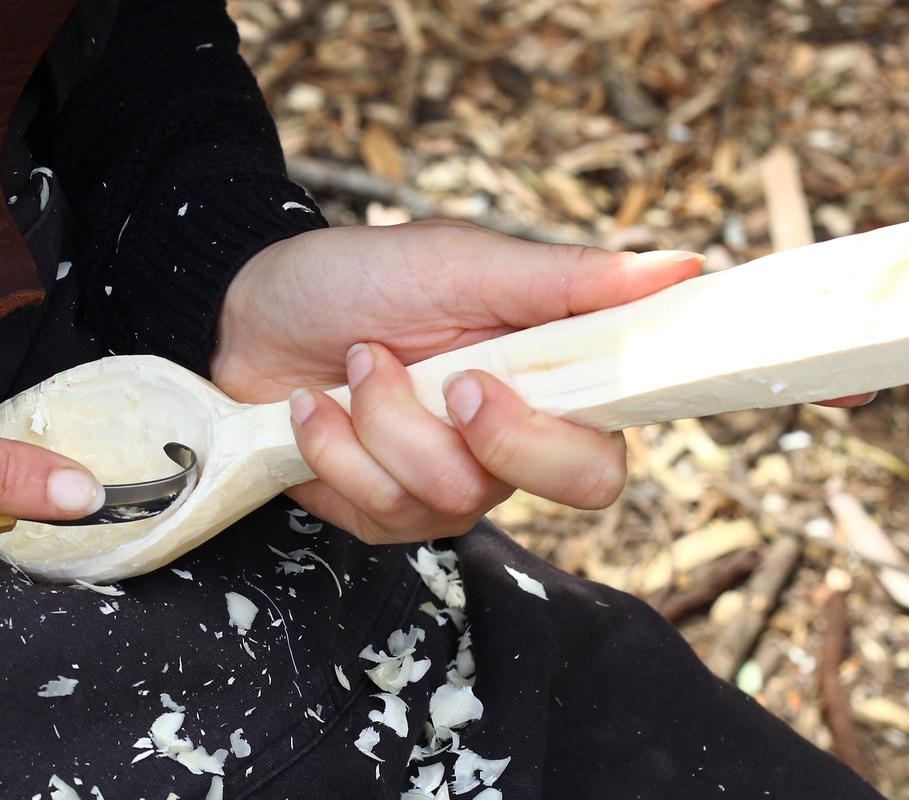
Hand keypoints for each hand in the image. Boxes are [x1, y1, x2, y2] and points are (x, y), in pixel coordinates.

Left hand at [210, 220, 701, 543]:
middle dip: (483, 435)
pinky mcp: (382, 512)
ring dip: (381, 419)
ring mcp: (448, 485)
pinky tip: (310, 405)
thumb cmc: (358, 276)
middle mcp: (511, 444)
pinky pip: (380, 508)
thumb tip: (683, 266)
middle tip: (436, 378)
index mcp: (548, 381)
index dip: (563, 434)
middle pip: (567, 489)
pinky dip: (333, 446)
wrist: (248, 311)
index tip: (483, 378)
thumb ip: (566, 279)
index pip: (609, 449)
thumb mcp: (460, 262)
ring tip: (355, 361)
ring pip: (450, 496)